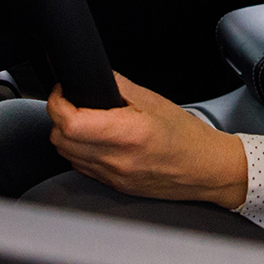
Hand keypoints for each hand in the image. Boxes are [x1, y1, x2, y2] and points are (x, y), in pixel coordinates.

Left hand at [48, 73, 248, 208]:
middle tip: (71, 103)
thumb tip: (96, 76)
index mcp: (129, 134)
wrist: (205, 169)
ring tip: (82, 121)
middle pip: (61, 140)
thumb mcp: (155, 101)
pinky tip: (93, 141)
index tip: (62, 92)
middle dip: (58, 118)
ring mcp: (114, 176)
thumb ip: (119, 86)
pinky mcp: (114, 186)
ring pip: (66, 156)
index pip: (71, 123)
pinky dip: (78, 152)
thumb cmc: (187, 137)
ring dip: (66, 136)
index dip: (58, 103)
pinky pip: (81, 167)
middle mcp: (118, 159)